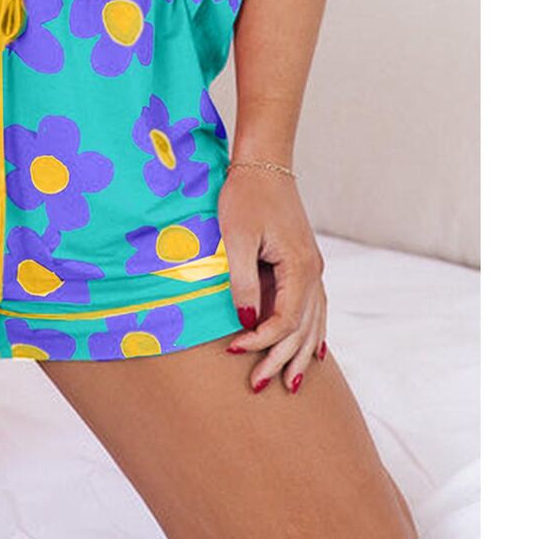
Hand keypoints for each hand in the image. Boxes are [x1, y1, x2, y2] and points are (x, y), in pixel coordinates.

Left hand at [219, 164, 328, 393]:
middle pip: (303, 329)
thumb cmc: (245, 196)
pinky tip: (314, 351)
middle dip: (281, 359)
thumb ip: (241, 281)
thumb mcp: (235, 237)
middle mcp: (314, 272)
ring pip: (314, 323)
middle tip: (259, 386)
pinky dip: (312, 333)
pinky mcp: (305, 263)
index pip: (285, 321)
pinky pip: (315, 309)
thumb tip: (248, 322)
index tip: (235, 350)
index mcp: (299, 267)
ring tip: (290, 383)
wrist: (264, 164)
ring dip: (301, 354)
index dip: (261, 341)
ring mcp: (313, 269)